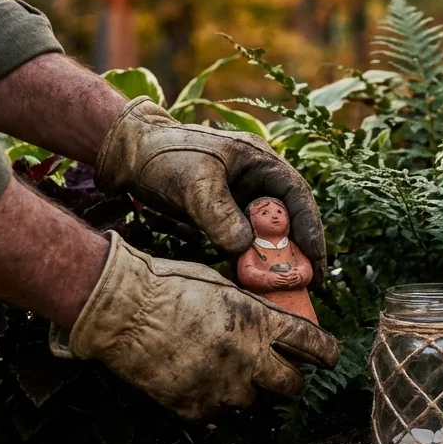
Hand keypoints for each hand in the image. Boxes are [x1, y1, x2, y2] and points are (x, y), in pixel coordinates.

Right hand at [54, 232, 338, 418]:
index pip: (314, 344)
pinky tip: (197, 381)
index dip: (327, 352)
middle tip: (277, 369)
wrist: (123, 309)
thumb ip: (250, 309)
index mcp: (260, 321)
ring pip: (251, 401)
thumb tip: (268, 322)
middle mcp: (248, 357)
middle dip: (288, 378)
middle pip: (291, 385)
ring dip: (244, 388)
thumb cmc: (170, 286)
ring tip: (222, 368)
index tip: (328, 356)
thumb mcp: (223, 285)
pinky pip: (216, 415)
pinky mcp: (193, 405)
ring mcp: (221, 385)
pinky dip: (211, 402)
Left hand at [95, 98, 325, 282]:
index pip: (297, 195)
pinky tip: (248, 280)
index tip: (316, 261)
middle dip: (295, 250)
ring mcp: (237, 198)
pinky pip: (240, 240)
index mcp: (259, 161)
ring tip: (280, 289)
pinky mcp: (220, 214)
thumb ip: (220, 215)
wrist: (126, 154)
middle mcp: (255, 180)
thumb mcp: (194, 184)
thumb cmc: (163, 156)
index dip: (310, 228)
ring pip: (264, 232)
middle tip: (305, 284)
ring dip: (270, 259)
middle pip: (286, 218)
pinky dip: (246, 259)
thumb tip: (245, 248)